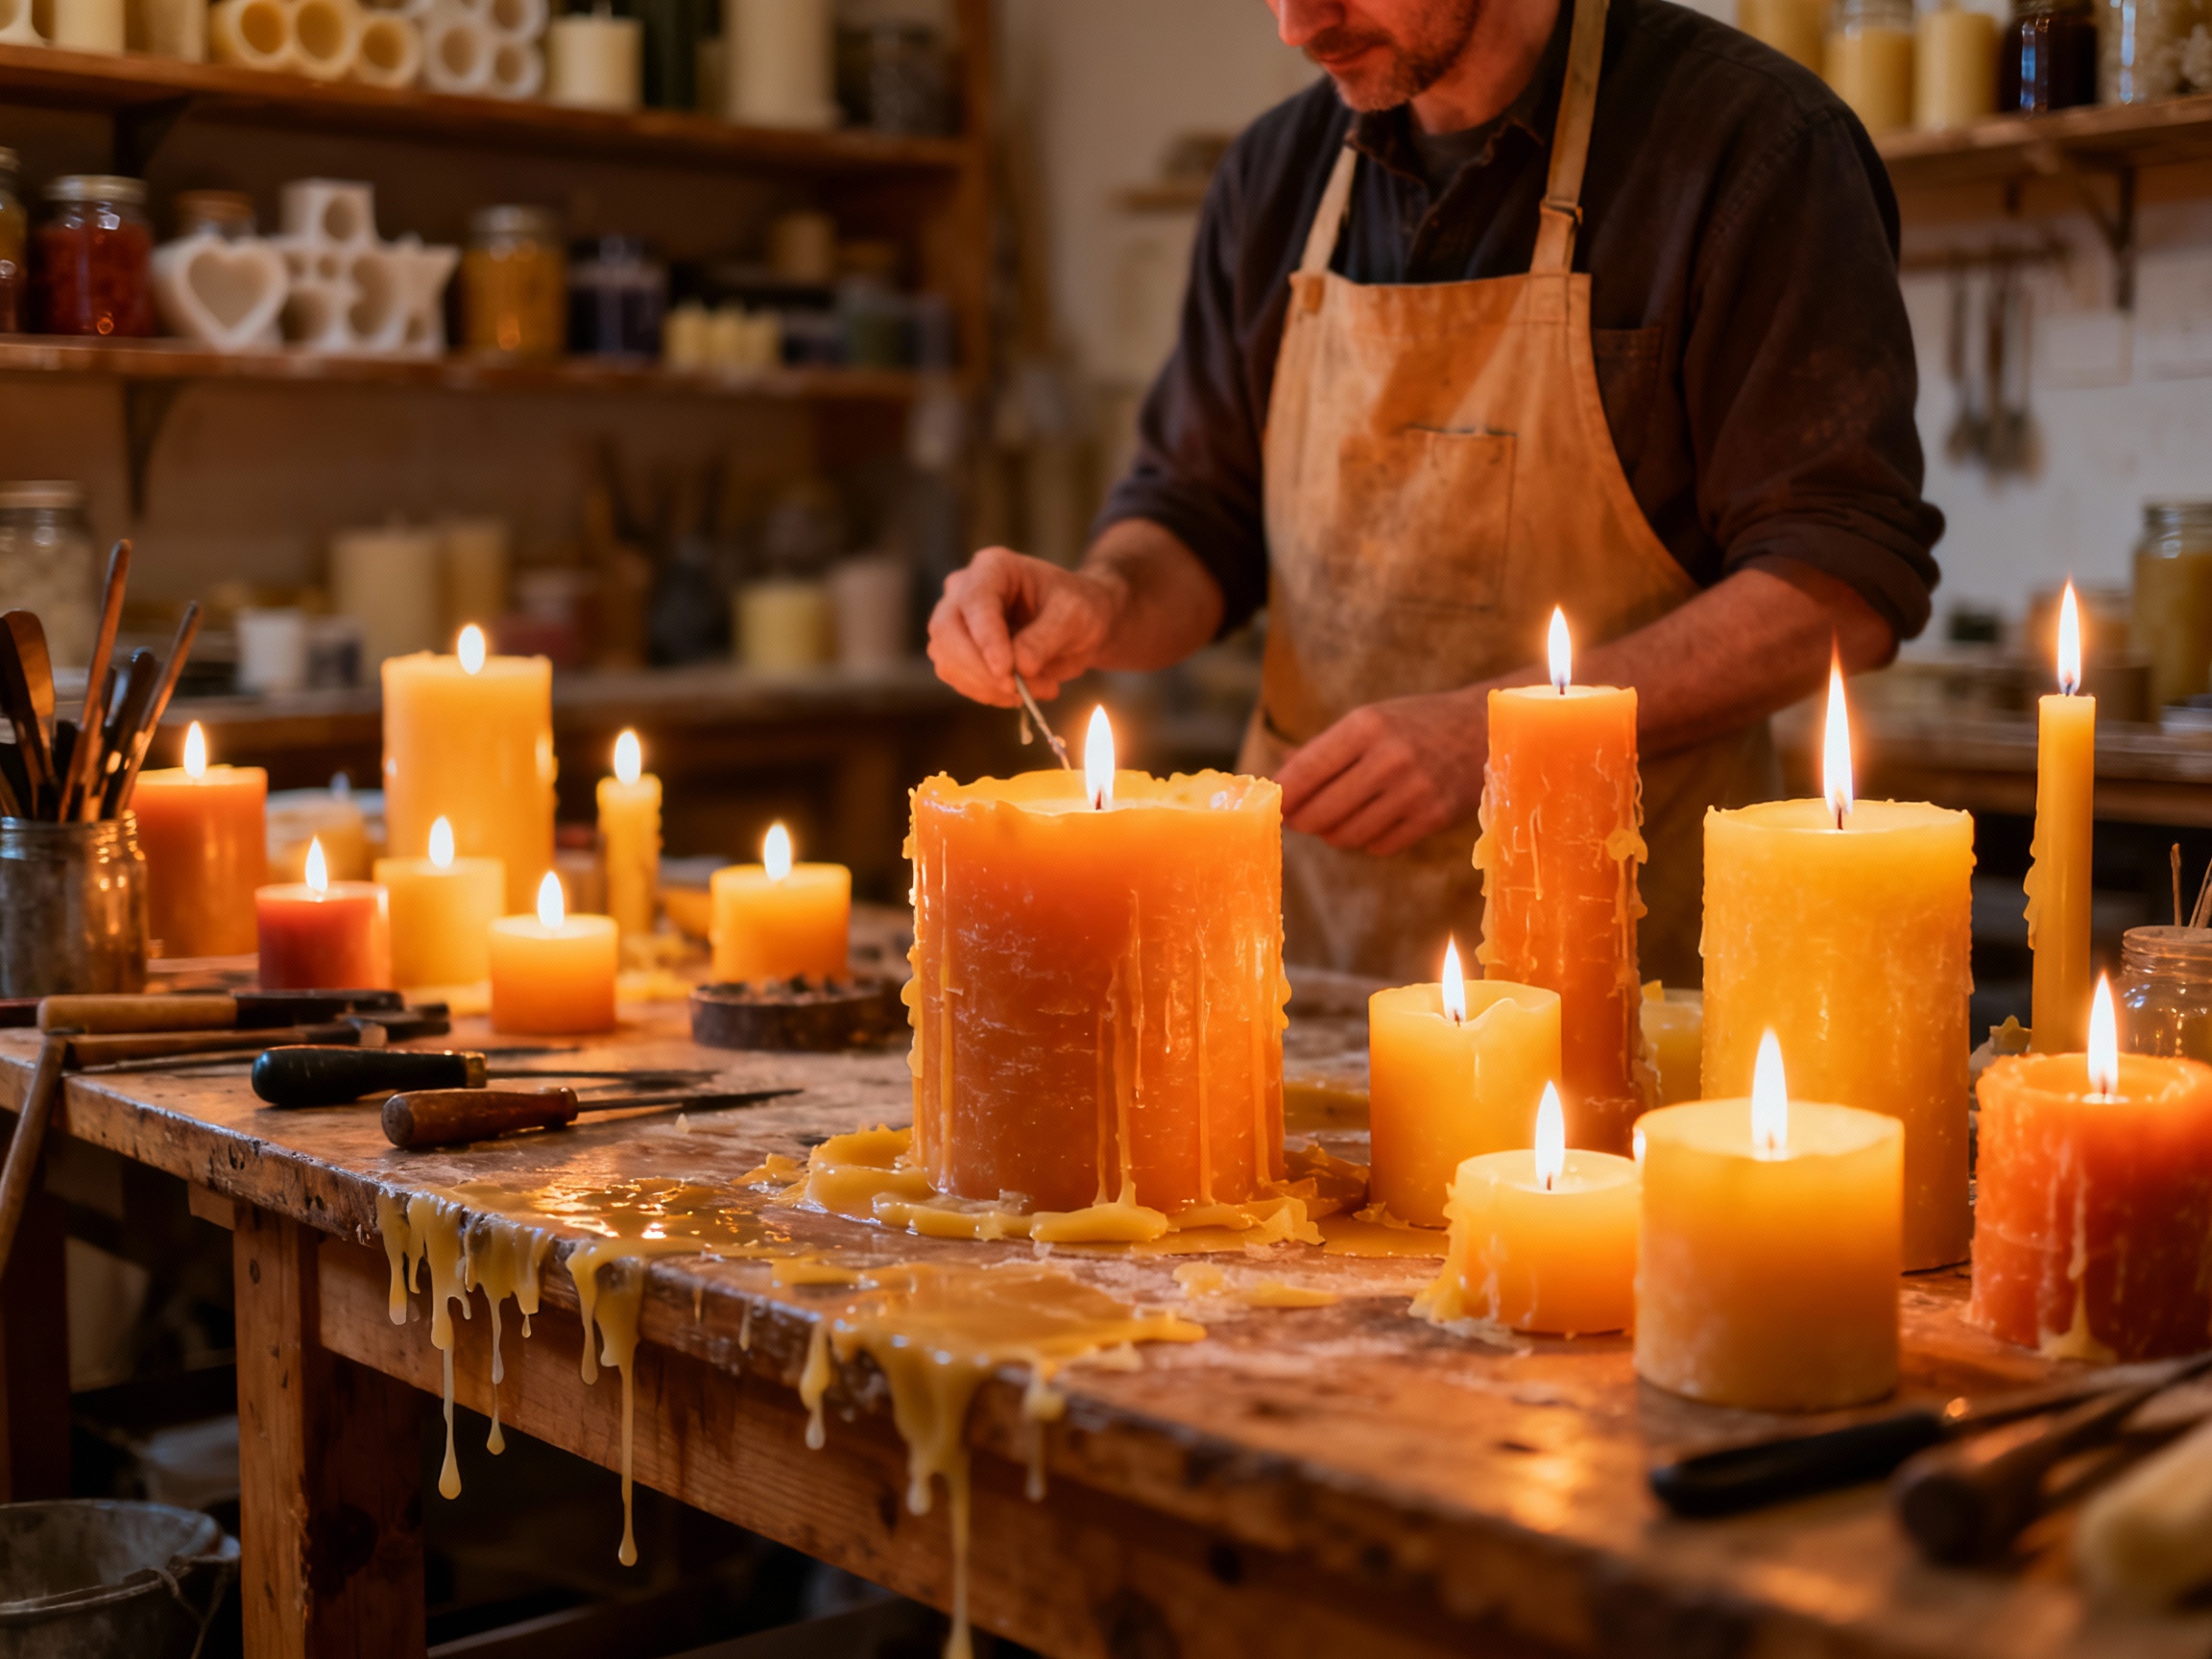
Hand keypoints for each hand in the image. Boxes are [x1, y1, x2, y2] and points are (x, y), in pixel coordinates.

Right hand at [927, 546, 1123, 706]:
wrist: (1078, 626)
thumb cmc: (1077, 608)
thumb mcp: (1074, 616)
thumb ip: (1046, 638)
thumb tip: (1020, 666)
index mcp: (992, 567)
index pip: (975, 601)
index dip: (986, 639)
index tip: (1007, 671)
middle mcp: (964, 590)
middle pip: (947, 632)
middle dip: (981, 670)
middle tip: (1020, 692)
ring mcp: (957, 622)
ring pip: (948, 661)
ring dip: (988, 688)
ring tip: (1039, 689)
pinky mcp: (958, 653)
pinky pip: (960, 680)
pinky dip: (989, 694)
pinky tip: (1023, 693)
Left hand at [1276, 691, 1487, 856]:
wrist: (1489, 729)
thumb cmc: (1420, 722)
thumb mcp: (1373, 719)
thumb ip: (1325, 748)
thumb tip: (1279, 774)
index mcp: (1367, 726)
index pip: (1306, 771)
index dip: (1283, 794)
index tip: (1274, 804)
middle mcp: (1389, 758)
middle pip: (1321, 812)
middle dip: (1302, 821)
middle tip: (1298, 820)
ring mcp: (1413, 791)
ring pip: (1347, 835)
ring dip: (1333, 834)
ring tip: (1335, 821)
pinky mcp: (1433, 817)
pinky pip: (1379, 846)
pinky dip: (1367, 840)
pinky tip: (1371, 823)